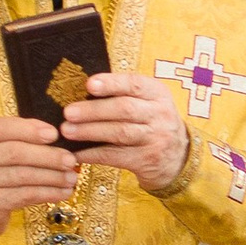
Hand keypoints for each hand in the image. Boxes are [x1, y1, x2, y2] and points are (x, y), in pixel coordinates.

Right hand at [0, 113, 69, 240]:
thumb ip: (20, 135)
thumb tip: (54, 133)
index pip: (1, 128)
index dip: (29, 130)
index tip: (54, 134)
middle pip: (15, 153)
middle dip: (47, 156)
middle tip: (70, 159)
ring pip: (23, 176)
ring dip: (52, 177)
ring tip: (71, 177)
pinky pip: (25, 195)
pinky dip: (48, 193)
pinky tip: (63, 192)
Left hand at [60, 71, 191, 195]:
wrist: (177, 157)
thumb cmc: (151, 122)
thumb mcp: (148, 103)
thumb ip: (123, 94)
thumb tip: (81, 89)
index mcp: (158, 93)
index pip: (134, 84)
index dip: (111, 84)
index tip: (89, 84)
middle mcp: (160, 114)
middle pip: (124, 109)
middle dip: (94, 110)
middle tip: (69, 112)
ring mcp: (155, 138)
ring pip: (120, 133)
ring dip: (90, 131)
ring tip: (67, 131)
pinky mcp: (147, 160)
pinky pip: (116, 156)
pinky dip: (93, 154)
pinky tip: (76, 153)